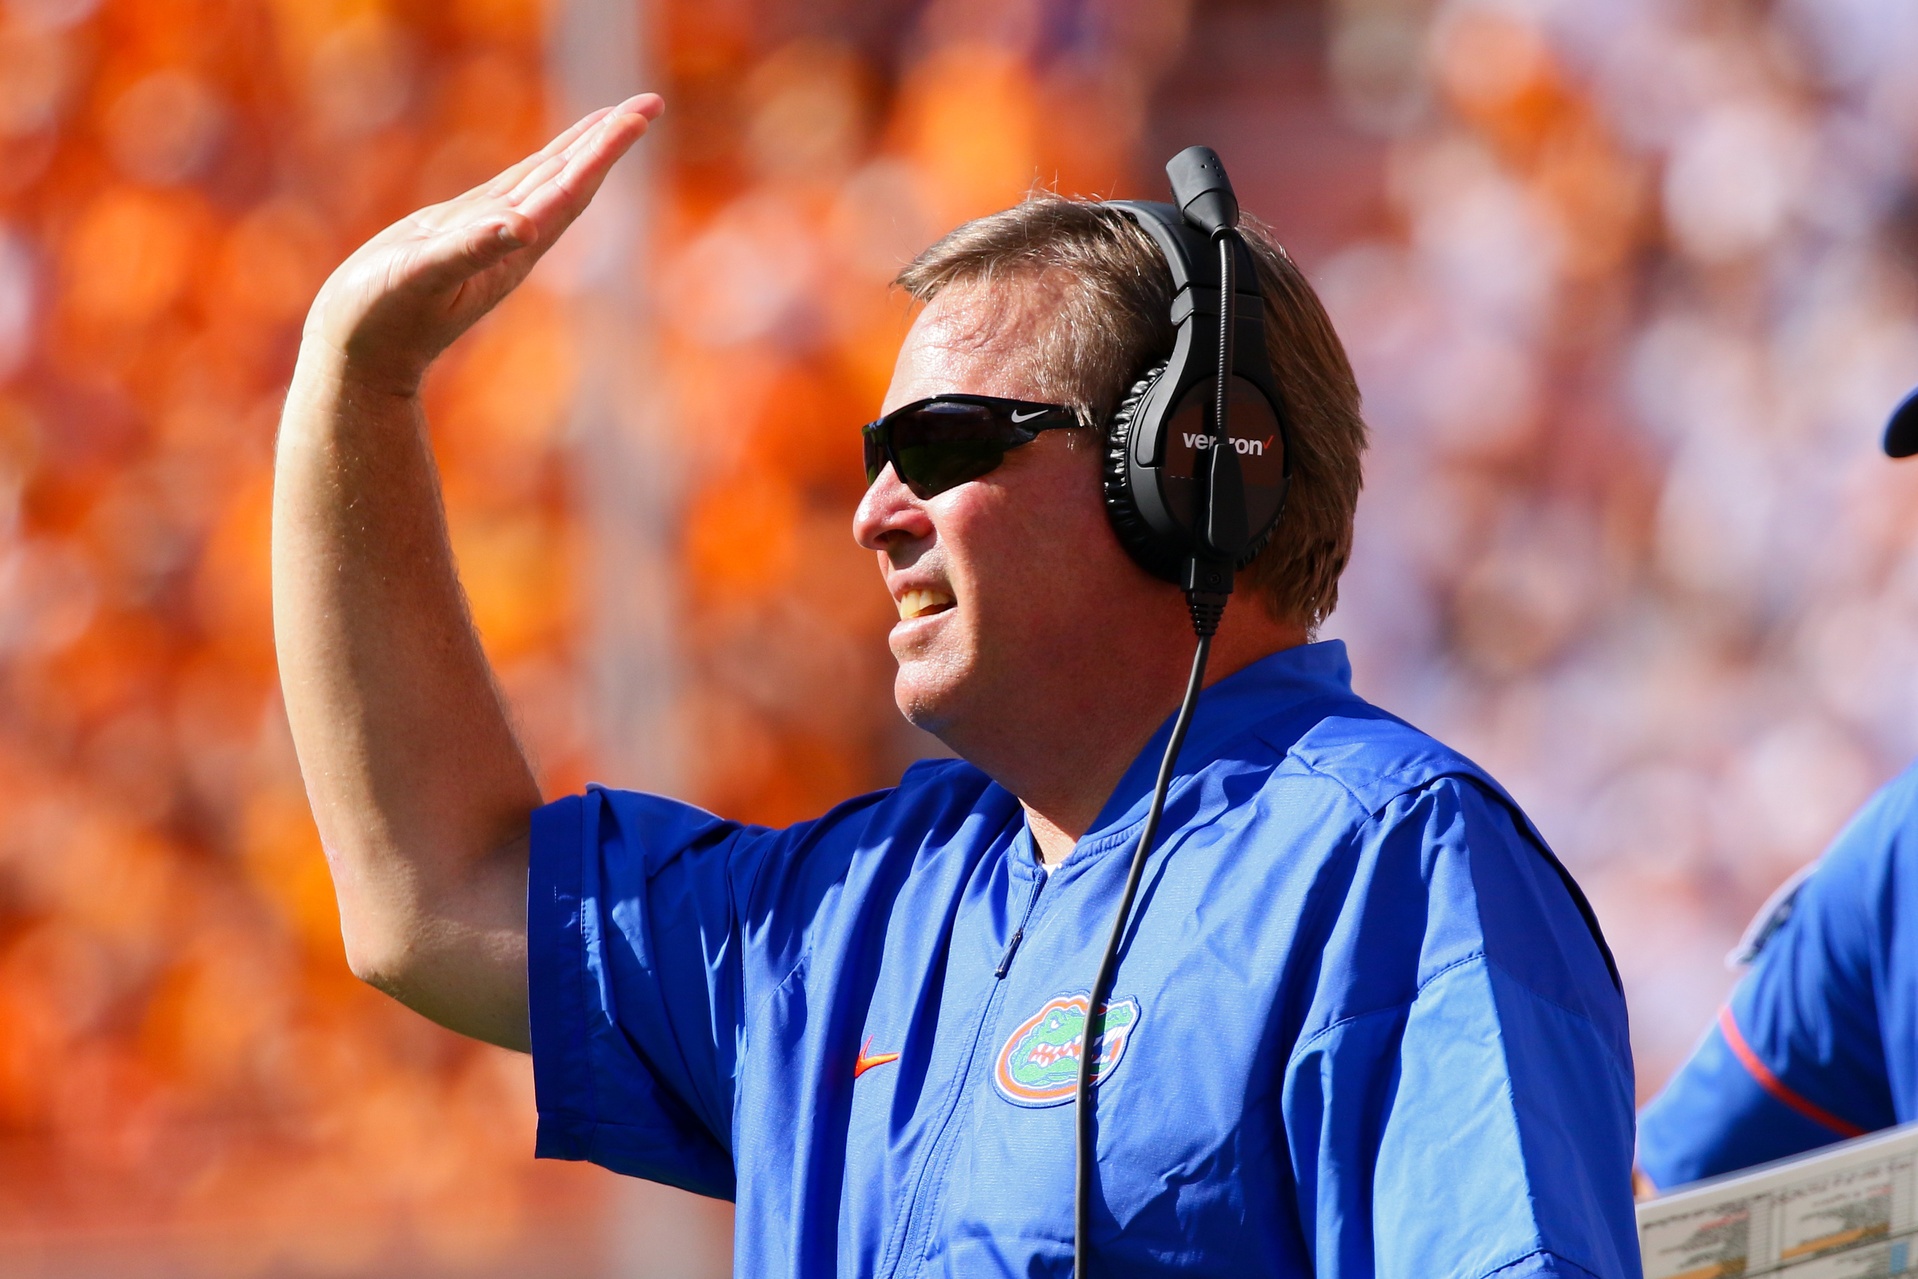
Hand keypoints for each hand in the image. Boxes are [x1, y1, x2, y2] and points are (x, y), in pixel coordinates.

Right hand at [303, 93, 663, 395]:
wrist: (361, 353)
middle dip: (609, 139)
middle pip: (572, 178)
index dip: (604, 150)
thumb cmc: (386, 318)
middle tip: (650, 102)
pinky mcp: (460, 231)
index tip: (639, 116)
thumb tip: (520, 226)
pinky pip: (512, 190)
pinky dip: (539, 167)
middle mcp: (512, 240)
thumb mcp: (425, 277)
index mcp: (514, 247)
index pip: (571, 188)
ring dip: (582, 148)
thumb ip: (470, 250)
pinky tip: (553, 158)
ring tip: (615, 118)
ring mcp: (489, 235)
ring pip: (546, 180)